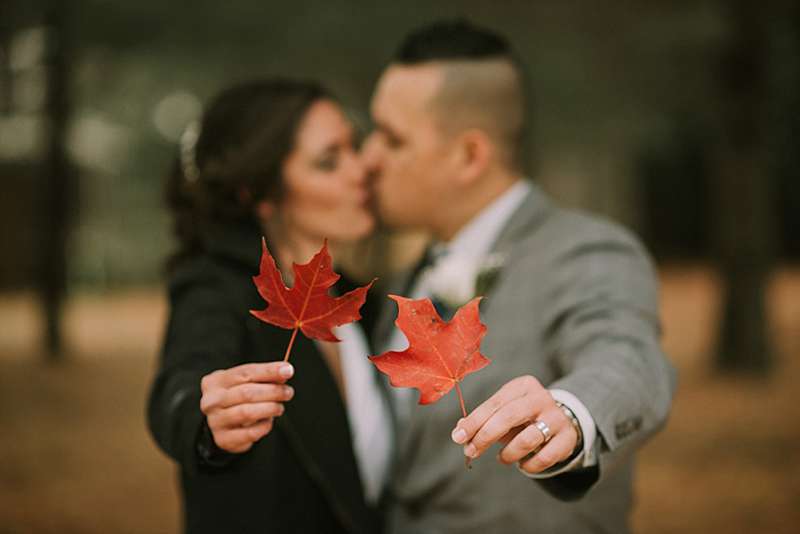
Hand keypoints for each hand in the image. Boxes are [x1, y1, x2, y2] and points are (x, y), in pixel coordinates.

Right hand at [200, 362, 294, 452]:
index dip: (269, 371)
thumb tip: (284, 371)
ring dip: (270, 408)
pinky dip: (264, 426)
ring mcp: (215, 421)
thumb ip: (265, 376)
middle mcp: (211, 401)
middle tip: (288, 392)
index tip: (287, 370)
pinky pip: (250, 433)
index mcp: (215, 381)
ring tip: (279, 407)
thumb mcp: (247, 382)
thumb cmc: (237, 397)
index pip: (245, 372)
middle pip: (246, 392)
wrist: (223, 423)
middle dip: (273, 391)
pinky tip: (268, 421)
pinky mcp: (224, 439)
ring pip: (247, 412)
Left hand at [450, 375, 577, 474]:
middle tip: (471, 452)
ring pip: (527, 439)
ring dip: (508, 454)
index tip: (458, 437)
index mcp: (522, 386)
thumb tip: (460, 431)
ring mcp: (557, 417)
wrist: (561, 421)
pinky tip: (522, 464)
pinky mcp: (568, 437)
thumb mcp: (504, 411)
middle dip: (486, 436)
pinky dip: (528, 465)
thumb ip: (482, 419)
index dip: (474, 421)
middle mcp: (541, 398)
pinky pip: (544, 457)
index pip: (494, 403)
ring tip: (502, 458)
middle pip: (508, 416)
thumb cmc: (523, 417)